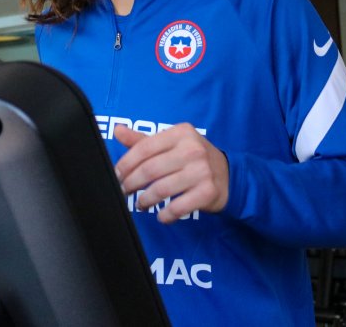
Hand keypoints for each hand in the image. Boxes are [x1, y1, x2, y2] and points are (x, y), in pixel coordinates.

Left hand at [114, 123, 228, 223]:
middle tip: (124, 191)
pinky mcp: (208, 192)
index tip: (117, 175)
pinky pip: (178, 207)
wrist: (228, 175)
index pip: (144, 148)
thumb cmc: (193, 158)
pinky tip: (161, 215)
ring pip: (161, 189)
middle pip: (150, 169)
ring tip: (141, 204)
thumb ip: (143, 140)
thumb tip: (117, 130)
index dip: (126, 164)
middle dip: (131, 183)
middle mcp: (192, 149)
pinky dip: (165, 215)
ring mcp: (201, 171)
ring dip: (145, 200)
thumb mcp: (172, 143)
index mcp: (181, 133)